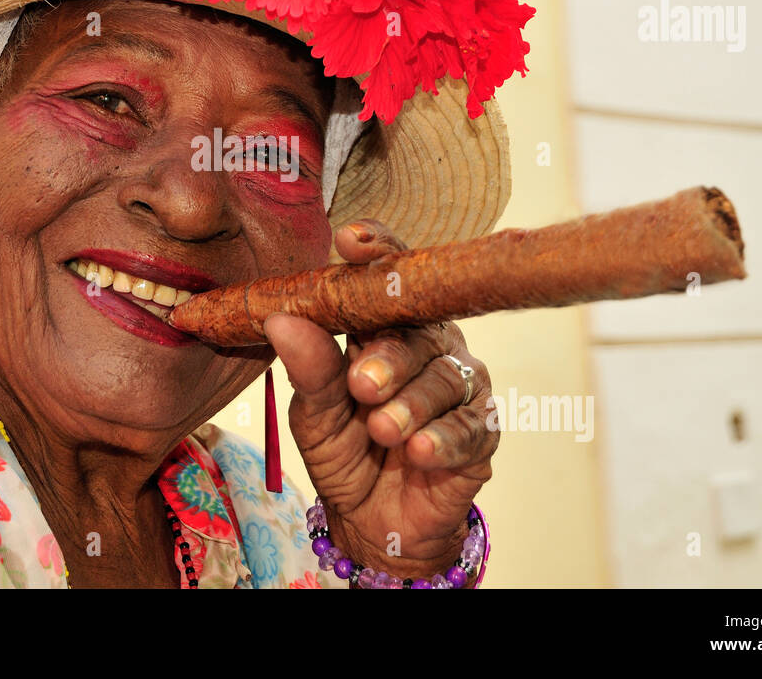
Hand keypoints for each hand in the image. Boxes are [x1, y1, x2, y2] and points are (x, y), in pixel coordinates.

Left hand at [263, 219, 497, 580]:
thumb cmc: (345, 451)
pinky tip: (420, 451)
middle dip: (390, 356)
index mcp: (386, 329)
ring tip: (382, 430)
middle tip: (361, 384)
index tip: (350, 240)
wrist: (373, 522)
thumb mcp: (315, 414)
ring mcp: (461, 387)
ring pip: (445, 379)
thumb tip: (280, 319)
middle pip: (419, 332)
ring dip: (411, 404)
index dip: (377, 250)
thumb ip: (308, 368)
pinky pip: (470, 427)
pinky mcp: (481, 432)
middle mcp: (429, 347)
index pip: (389, 277)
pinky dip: (443, 439)